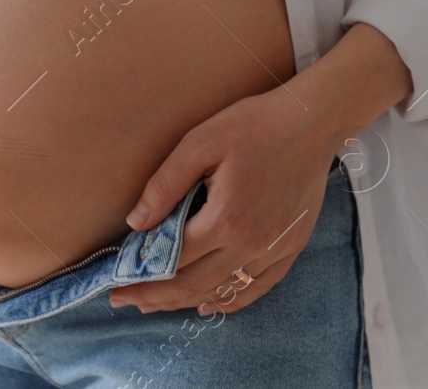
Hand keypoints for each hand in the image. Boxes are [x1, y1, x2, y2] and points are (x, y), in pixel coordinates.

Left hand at [108, 86, 340, 315]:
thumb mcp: (198, 144)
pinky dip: (229, 300)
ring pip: (223, 291)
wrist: (312, 123)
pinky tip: (208, 304)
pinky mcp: (291, 247)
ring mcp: (275, 249)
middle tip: (123, 300)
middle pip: (193, 284)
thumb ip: (165, 186)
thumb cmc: (253, 126)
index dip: (140, 276)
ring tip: (155, 304)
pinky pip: (258, 287)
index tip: (115, 284)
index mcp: (225, 219)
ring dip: (185, 301)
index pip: (172, 260)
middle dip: (154, 296)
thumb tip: (136, 223)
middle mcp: (251, 243)